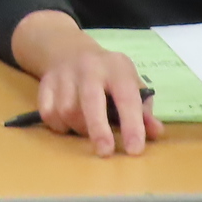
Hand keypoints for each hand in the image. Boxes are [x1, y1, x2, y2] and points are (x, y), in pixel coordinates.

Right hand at [8, 10, 160, 157]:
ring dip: (79, 129)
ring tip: (88, 129)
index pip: (127, 96)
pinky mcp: (45, 83)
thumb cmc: (108, 74)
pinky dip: (59, 125)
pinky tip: (68, 123)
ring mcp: (64, 74)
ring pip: (67, 110)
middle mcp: (89, 67)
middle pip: (91, 100)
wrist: (69, 50)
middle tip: (105, 152)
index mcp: (116, 67)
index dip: (132, 124)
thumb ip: (144, 109)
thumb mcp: (130, 82)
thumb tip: (155, 133)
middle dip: (98, 129)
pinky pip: (49, 113)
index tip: (135, 149)